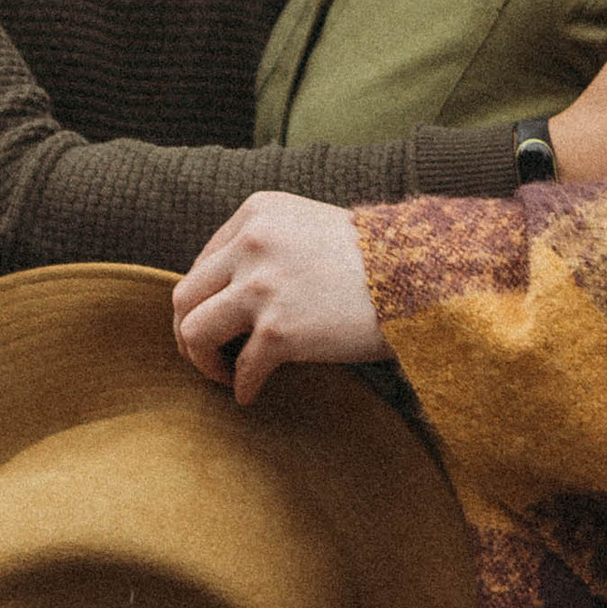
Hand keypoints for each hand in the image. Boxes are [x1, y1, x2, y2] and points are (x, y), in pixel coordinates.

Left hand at [173, 193, 384, 404]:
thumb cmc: (373, 258)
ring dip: (203, 362)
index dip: (204, 301)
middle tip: (207, 355)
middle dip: (187, 333)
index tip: (216, 322)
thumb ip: (265, 246)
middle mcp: (251, 245)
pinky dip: (243, 388)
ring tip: (223, 375)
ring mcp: (262, 287)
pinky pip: (242, 369)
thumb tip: (226, 292)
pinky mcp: (280, 331)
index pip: (202, 263)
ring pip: (193, 333)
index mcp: (255, 213)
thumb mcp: (308, 227)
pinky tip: (252, 394)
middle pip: (185, 298)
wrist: (422, 277)